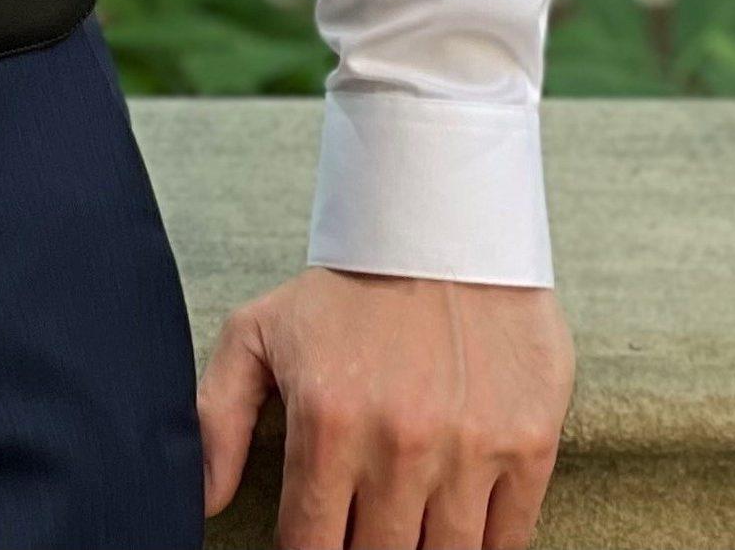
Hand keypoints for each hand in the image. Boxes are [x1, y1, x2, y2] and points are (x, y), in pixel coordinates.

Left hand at [198, 264, 574, 547]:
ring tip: (406, 515)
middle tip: (363, 519)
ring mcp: (469, 449)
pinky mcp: (529, 444)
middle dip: (365, 548)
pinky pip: (508, 541)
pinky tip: (457, 513)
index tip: (317, 536)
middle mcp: (398, 445)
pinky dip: (484, 542)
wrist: (443, 218)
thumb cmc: (343, 285)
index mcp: (326, 424)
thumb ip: (217, 417)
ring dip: (422, 547)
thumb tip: (204, 502)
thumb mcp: (258, 332)